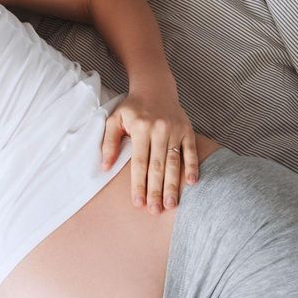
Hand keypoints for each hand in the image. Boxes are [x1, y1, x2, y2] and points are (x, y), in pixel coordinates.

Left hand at [100, 87, 198, 213]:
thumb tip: (104, 167)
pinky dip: (192, 166)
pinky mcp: (188, 129)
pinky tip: (192, 183)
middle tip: (155, 210)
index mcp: (140, 128)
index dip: (138, 184)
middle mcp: (159, 130)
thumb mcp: (114, 120)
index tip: (138, 203)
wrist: (155, 87)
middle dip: (156, 190)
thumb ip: (109, 143)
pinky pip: (190, 150)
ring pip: (174, 162)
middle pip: (158, 166)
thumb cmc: (132, 108)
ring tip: (171, 204)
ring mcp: (176, 130)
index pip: (139, 163)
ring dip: (173, 185)